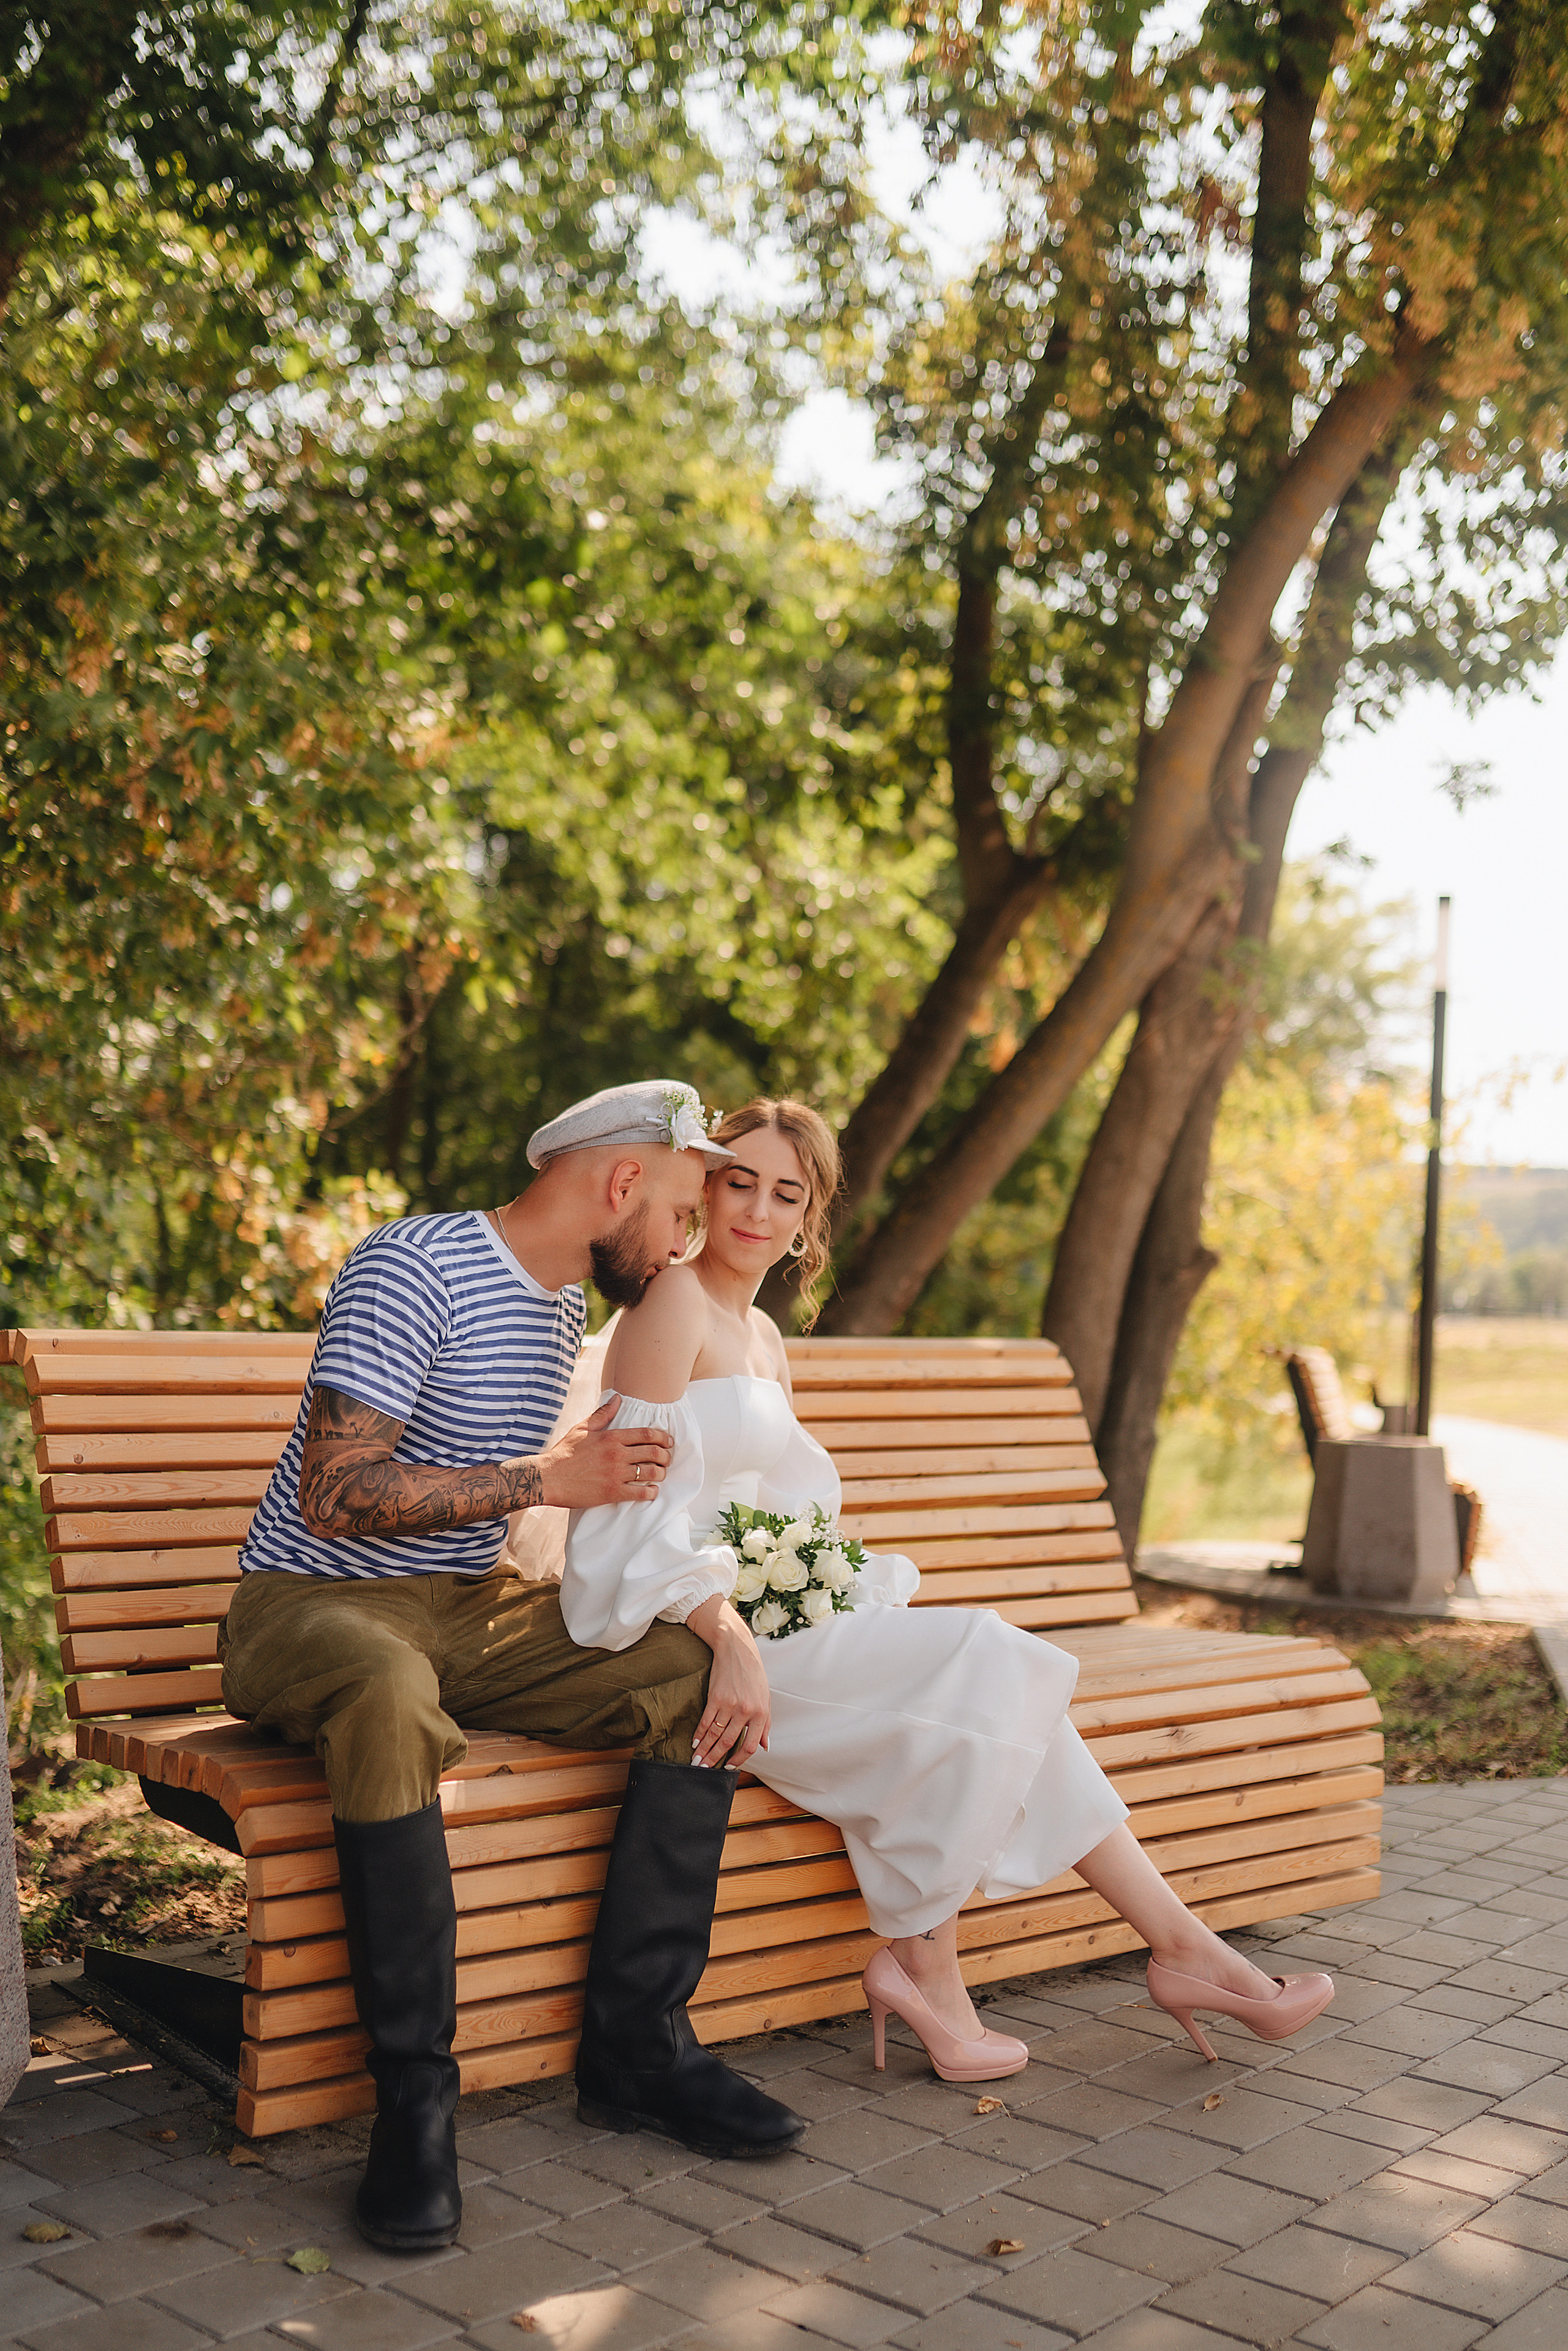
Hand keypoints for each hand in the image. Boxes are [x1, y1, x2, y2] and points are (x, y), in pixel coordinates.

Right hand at [536, 1396, 672, 1507]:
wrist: (548, 1477)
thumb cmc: (564, 1453)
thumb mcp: (582, 1429)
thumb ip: (603, 1414)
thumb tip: (618, 1398)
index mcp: (611, 1437)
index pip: (647, 1434)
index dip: (663, 1438)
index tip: (668, 1442)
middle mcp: (617, 1454)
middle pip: (653, 1452)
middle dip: (665, 1456)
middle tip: (667, 1460)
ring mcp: (616, 1474)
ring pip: (650, 1472)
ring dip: (661, 1474)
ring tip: (660, 1475)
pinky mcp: (612, 1492)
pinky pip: (640, 1493)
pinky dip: (650, 1492)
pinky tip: (651, 1491)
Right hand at [687, 1598, 770, 1767]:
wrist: (738, 1650)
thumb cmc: (754, 1676)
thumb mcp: (765, 1699)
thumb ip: (765, 1725)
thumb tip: (764, 1746)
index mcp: (760, 1714)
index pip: (750, 1746)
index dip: (739, 1760)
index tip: (729, 1767)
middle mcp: (745, 1711)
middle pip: (728, 1742)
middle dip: (715, 1759)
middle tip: (705, 1770)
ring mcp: (729, 1704)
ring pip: (715, 1734)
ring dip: (704, 1750)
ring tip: (696, 1761)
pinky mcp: (715, 1697)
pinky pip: (706, 1721)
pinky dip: (699, 1733)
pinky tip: (695, 1742)